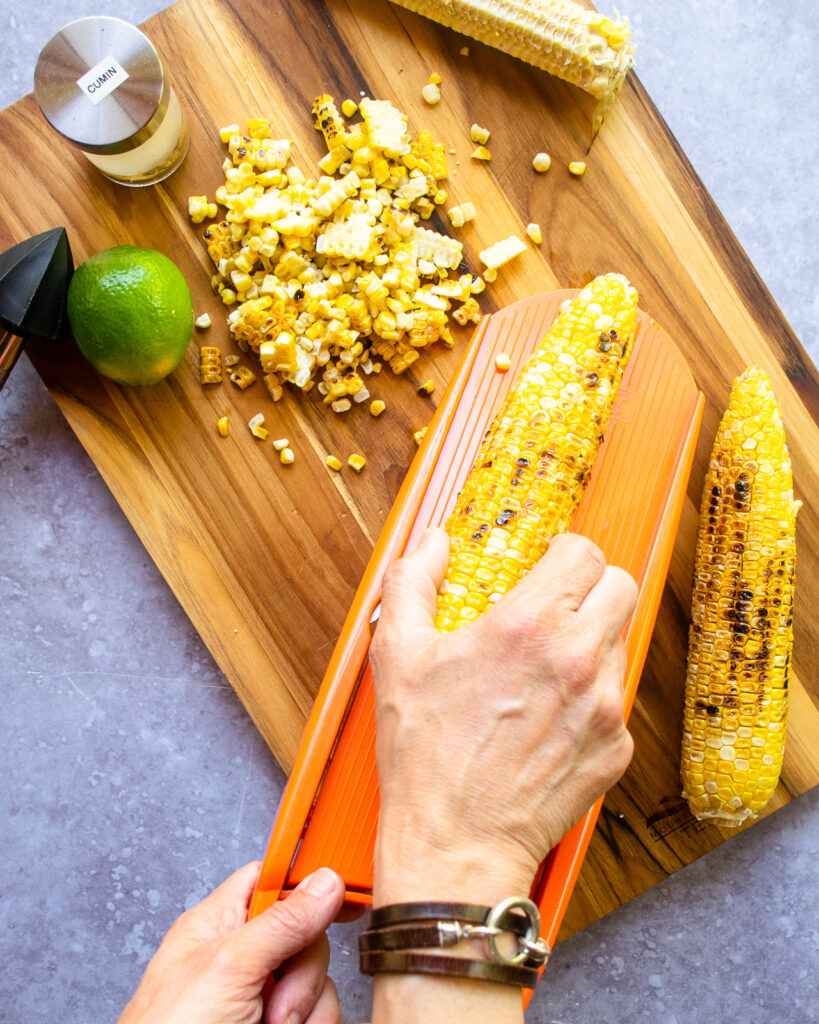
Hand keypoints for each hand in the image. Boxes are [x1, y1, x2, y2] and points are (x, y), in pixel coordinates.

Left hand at [118, 862, 344, 1023]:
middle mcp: (241, 959)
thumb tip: (324, 882)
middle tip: (276, 1001)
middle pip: (304, 934)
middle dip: (303, 971)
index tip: (341, 893)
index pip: (269, 880)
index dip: (304, 883)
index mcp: (217, 927)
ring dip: (305, 1008)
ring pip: (317, 980)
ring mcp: (260, 997)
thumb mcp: (228, 967)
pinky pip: (320, 1014)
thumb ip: (281, 922)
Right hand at [370, 529, 637, 903]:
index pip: (583, 552)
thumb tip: (432, 543)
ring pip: (621, 641)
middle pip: (621, 585)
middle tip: (558, 606)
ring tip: (545, 668)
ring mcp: (606, 706)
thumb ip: (413, 581)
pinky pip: (618, 700)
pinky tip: (549, 717)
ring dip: (592, 640)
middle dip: (591, 587)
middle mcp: (578, 659)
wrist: (455, 844)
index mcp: (528, 626)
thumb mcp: (397, 655)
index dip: (564, 552)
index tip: (549, 564)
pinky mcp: (616, 748)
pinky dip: (592, 698)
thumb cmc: (424, 755)